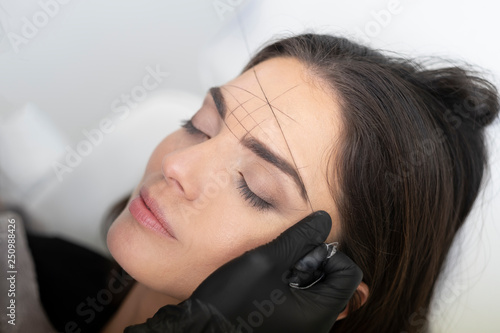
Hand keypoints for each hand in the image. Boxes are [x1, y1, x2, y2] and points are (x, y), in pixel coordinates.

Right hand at [190, 210, 362, 332]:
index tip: (300, 251)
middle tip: (282, 262)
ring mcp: (300, 329)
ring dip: (297, 275)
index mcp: (317, 313)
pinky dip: (288, 288)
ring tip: (271, 274)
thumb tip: (324, 219)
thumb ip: (299, 237)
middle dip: (311, 264)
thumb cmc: (231, 299)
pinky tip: (265, 286)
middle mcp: (315, 327)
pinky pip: (300, 303)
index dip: (329, 254)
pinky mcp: (286, 329)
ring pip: (315, 291)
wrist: (199, 330)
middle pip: (333, 283)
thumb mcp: (267, 260)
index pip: (349, 274)